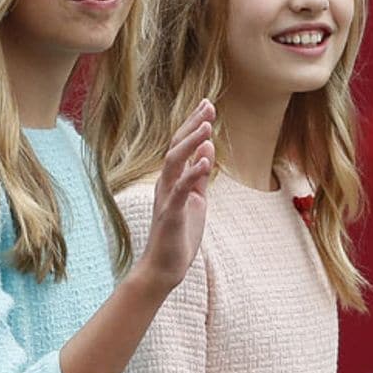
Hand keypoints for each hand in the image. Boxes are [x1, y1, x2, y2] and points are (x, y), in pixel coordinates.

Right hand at [134, 99, 214, 294]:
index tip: (207, 105)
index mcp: (174, 180)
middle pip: (176, 147)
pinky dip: (193, 173)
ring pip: (174, 163)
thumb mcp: (195, 200)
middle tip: (208, 105)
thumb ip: (199, 176)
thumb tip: (206, 149)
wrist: (164, 268)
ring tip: (207, 127)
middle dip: (192, 125)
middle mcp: (166, 184)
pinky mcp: (172, 214)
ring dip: (191, 143)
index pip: (182, 146)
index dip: (194, 124)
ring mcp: (167, 198)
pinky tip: (206, 160)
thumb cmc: (179, 234)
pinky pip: (181, 190)